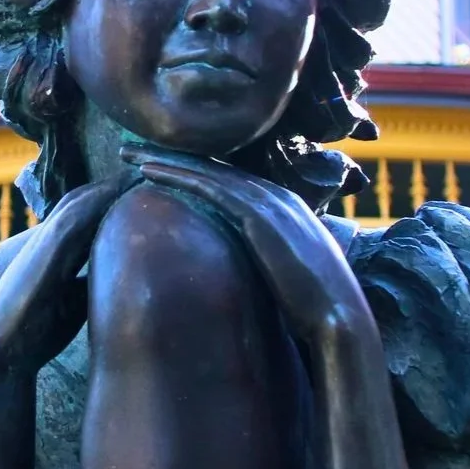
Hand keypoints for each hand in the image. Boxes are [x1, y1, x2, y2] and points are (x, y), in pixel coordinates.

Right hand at [0, 180, 127, 373]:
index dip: (110, 204)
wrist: (4, 349)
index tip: (139, 194)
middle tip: (139, 175)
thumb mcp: (75, 303)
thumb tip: (125, 275)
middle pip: (82, 204)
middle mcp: (50, 241)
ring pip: (77, 204)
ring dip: (105, 188)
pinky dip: (92, 201)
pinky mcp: (44, 250)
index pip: (86, 219)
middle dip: (110, 190)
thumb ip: (93, 284)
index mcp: (59, 254)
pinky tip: (114, 191)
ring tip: (133, 175)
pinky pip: (70, 217)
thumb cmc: (38, 329)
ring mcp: (45, 242)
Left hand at [123, 148, 368, 347]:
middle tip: (132, 149)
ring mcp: (270, 202)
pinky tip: (146, 171)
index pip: (230, 181)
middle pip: (214, 167)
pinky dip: (177, 174)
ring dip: (164, 159)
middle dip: (172, 156)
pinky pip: (209, 187)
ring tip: (127, 154)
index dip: (193, 171)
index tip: (161, 167)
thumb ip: (269, 263)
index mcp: (286, 208)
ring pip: (206, 170)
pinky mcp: (258, 216)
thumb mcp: (290, 276)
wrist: (341, 319)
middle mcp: (278, 196)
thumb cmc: (316, 310)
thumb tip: (247, 275)